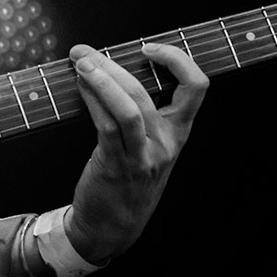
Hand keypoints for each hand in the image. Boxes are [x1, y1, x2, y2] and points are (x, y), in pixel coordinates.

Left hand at [63, 41, 208, 263]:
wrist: (111, 228)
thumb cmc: (126, 180)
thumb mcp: (149, 148)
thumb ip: (143, 113)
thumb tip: (114, 69)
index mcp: (178, 132)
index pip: (197, 87)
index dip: (177, 60)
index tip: (148, 48)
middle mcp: (165, 143)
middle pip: (146, 91)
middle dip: (112, 64)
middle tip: (85, 52)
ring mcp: (143, 156)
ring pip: (128, 107)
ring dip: (101, 80)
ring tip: (80, 64)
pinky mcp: (117, 166)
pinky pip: (106, 126)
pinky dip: (92, 101)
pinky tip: (80, 88)